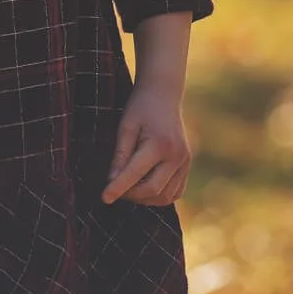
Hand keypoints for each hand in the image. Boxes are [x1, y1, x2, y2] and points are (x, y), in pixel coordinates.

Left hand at [100, 84, 192, 205]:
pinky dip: (159, 196)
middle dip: (130, 195)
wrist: (163, 95)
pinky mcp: (187, 165)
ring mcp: (185, 162)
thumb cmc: (140, 108)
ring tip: (128, 187)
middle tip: (114, 188)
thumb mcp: (125, 127)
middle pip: (152, 190)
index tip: (104, 198)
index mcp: (159, 144)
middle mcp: (176, 156)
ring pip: (165, 196)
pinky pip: (175, 192)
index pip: (135, 175)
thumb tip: (112, 181)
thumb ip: (120, 156)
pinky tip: (144, 187)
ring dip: (144, 198)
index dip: (118, 188)